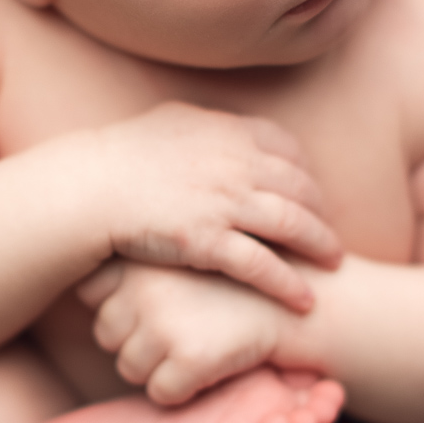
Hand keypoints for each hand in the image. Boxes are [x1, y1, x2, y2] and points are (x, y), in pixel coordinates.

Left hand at [79, 260, 317, 404]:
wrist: (311, 299)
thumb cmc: (246, 274)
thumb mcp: (193, 242)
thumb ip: (143, 245)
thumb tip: (83, 269)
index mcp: (143, 251)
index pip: (89, 290)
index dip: (119, 301)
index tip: (153, 298)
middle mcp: (145, 283)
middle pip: (106, 333)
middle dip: (139, 337)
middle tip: (187, 323)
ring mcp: (164, 321)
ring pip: (129, 368)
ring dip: (160, 366)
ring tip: (203, 340)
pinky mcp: (189, 357)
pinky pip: (161, 394)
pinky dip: (184, 390)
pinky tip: (214, 364)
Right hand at [92, 102, 339, 311]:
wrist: (88, 188)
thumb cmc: (119, 157)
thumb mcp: (168, 122)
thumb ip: (203, 125)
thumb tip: (217, 126)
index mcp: (227, 132)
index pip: (288, 149)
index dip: (306, 173)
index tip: (312, 192)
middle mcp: (235, 164)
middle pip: (299, 188)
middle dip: (321, 211)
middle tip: (331, 231)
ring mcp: (225, 203)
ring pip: (292, 225)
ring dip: (321, 245)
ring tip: (334, 264)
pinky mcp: (208, 242)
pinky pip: (262, 265)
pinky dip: (289, 283)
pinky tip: (305, 299)